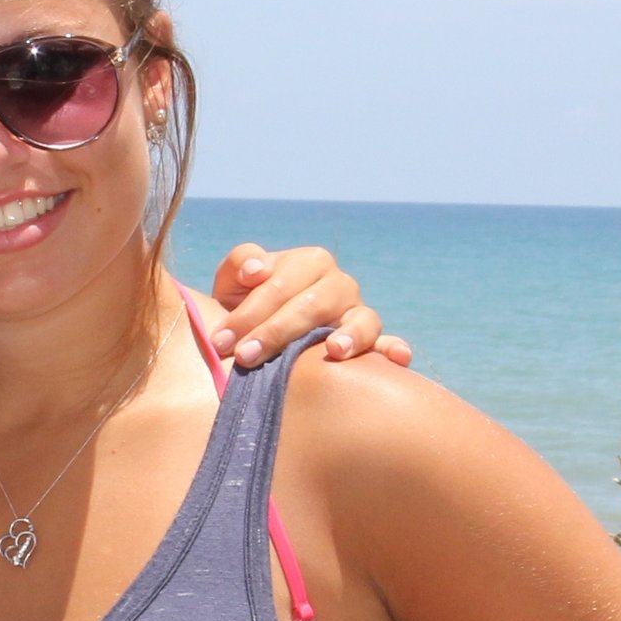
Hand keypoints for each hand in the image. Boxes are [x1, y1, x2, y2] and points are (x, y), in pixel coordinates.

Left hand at [204, 244, 412, 369]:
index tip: (221, 340)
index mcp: (309, 262)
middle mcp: (339, 284)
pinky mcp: (370, 342)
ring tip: (335, 351)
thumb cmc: (248, 307)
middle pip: (312, 305)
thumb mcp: (234, 282)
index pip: (278, 286)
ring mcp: (358, 313)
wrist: (264, 335)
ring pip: (360, 320)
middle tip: (245, 358)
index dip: (247, 313)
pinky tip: (398, 358)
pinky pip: (386, 344)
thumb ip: (240, 263)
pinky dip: (394, 349)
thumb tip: (255, 271)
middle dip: (275, 332)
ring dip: (350, 335)